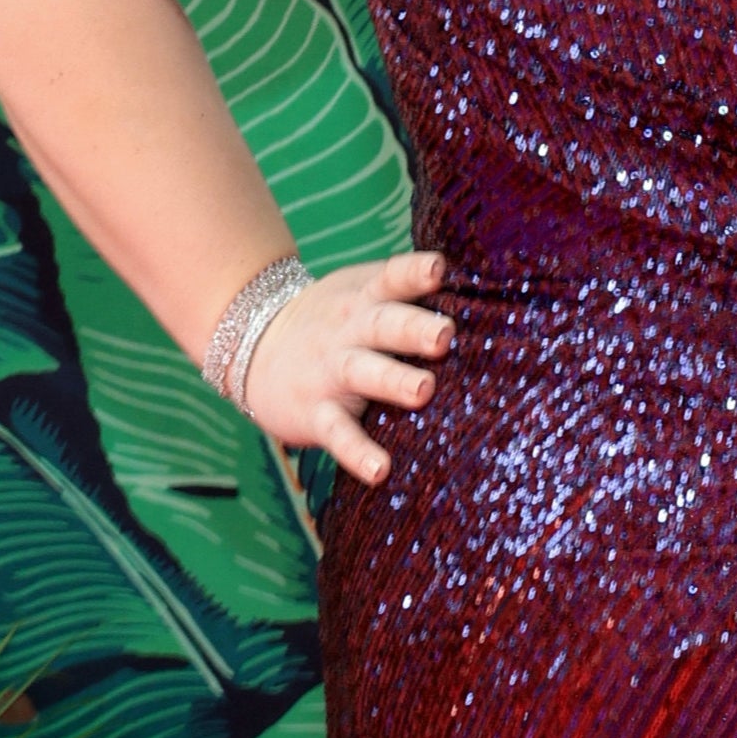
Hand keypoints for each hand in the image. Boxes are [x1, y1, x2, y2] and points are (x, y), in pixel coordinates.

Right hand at [236, 250, 454, 482]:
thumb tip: (482, 289)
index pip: (392, 277)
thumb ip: (406, 292)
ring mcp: (331, 371)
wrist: (254, 344)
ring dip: (393, 381)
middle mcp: (350, 330)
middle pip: (383, 324)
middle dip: (414, 328)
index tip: (438, 268)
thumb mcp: (360, 293)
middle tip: (445, 335)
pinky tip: (380, 470)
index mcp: (366, 297)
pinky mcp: (315, 412)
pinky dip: (357, 452)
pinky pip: (337, 433)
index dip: (415, 272)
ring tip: (424, 389)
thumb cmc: (335, 320)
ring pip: (363, 373)